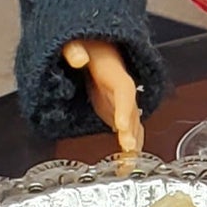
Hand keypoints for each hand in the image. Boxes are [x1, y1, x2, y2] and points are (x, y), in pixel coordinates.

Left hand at [62, 38, 141, 153]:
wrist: (94, 46)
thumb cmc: (87, 44)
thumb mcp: (76, 41)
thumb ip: (74, 49)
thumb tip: (76, 58)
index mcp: (115, 74)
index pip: (125, 90)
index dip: (124, 108)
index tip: (121, 126)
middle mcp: (122, 91)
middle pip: (131, 111)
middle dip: (131, 131)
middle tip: (128, 150)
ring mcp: (120, 103)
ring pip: (132, 125)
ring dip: (132, 143)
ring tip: (127, 165)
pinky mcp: (115, 111)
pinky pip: (126, 130)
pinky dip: (128, 146)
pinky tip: (124, 164)